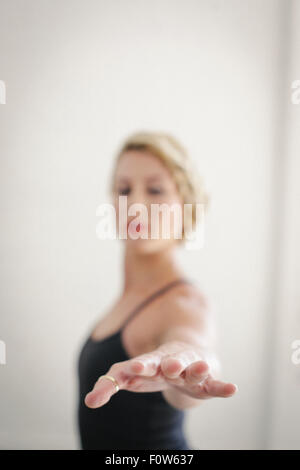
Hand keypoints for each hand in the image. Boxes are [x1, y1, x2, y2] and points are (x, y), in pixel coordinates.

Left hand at [84, 341, 237, 408]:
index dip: (136, 368)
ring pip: (192, 366)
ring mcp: (189, 368)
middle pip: (166, 360)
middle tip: (165, 365)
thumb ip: (110, 385)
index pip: (140, 364)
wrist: (184, 353)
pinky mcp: (206, 378)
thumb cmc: (154, 368)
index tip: (128, 373)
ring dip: (193, 367)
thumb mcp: (132, 375)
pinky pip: (215, 383)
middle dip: (165, 362)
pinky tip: (233, 389)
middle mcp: (170, 361)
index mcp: (149, 361)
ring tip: (197, 368)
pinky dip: (223, 386)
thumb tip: (89, 401)